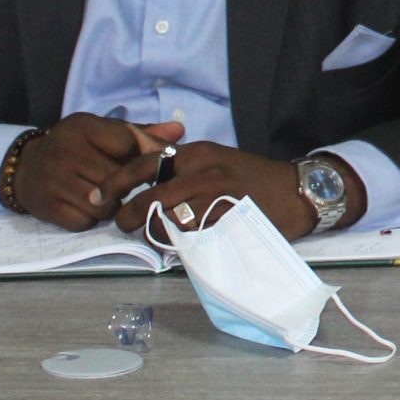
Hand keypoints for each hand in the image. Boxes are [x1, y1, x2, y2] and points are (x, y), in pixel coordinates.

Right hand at [14, 114, 183, 231]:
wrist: (24, 166)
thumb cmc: (74, 147)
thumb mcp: (102, 131)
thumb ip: (140, 133)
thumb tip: (180, 130)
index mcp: (84, 128)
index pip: (129, 145)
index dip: (142, 159)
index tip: (145, 167)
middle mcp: (66, 152)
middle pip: (118, 179)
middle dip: (128, 186)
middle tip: (125, 186)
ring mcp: (55, 181)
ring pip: (105, 205)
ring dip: (112, 206)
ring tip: (107, 197)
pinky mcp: (48, 206)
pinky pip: (85, 222)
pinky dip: (91, 220)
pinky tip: (87, 207)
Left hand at [114, 143, 328, 239]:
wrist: (299, 191)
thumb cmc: (256, 179)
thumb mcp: (218, 162)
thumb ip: (186, 171)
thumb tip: (147, 188)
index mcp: (198, 153)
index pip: (145, 162)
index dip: (116, 181)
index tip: (100, 197)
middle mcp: (205, 170)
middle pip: (151, 193)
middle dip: (129, 213)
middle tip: (122, 224)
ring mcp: (218, 195)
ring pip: (170, 218)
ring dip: (156, 233)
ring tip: (156, 238)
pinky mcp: (229, 218)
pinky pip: (193, 236)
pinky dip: (181, 244)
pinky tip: (183, 246)